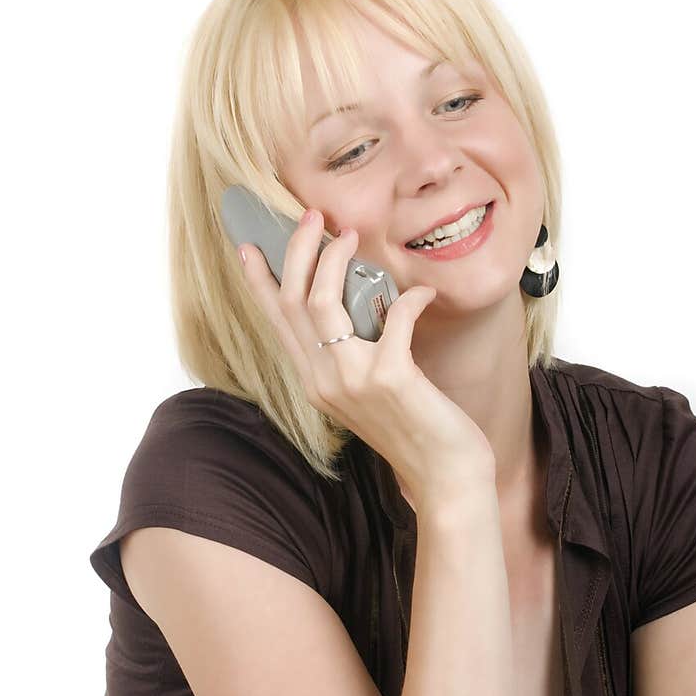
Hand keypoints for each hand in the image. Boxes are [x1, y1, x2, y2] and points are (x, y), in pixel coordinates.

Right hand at [238, 210, 495, 505]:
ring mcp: (353, 381)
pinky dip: (411, 299)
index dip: (261, 281)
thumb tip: (361, 301)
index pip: (277, 323)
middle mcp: (324, 382)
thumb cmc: (417, 430)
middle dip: (298, 252)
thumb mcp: (371, 390)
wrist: (445, 478)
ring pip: (324, 304)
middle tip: (312, 217)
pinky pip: (395, 319)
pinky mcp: (390, 379)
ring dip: (335, 261)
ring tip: (349, 235)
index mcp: (316, 383)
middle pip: (293, 303)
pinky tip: (424, 292)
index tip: (251, 245)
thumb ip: (356, 354)